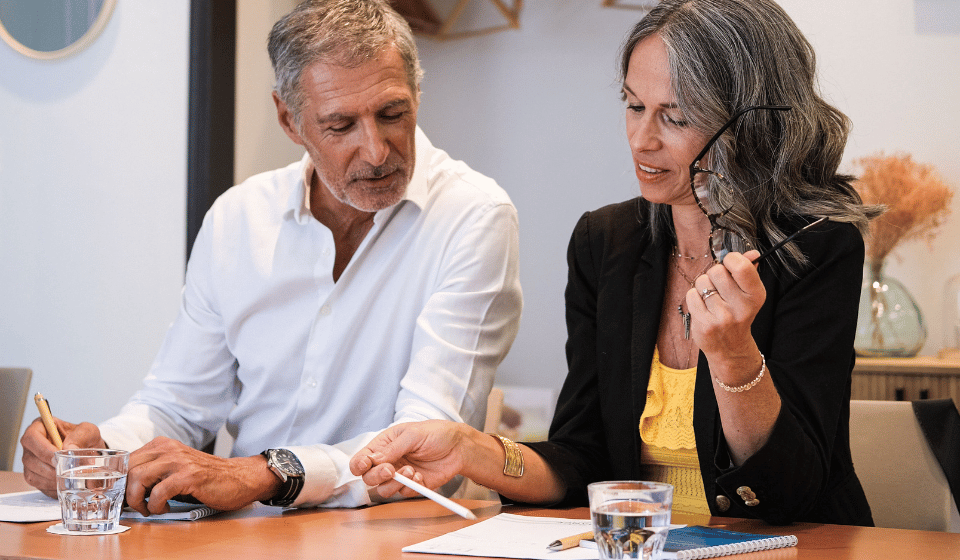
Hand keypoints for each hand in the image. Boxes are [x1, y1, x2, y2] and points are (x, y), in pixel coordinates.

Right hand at [20, 417, 105, 497]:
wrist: (91, 454)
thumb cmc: (86, 439)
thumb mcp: (89, 431)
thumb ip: (80, 436)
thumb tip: (69, 448)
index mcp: (41, 428)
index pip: (31, 437)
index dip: (43, 449)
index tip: (57, 457)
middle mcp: (32, 446)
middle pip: (29, 459)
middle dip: (48, 467)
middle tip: (65, 470)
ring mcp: (32, 462)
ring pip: (32, 474)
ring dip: (51, 478)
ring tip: (68, 477)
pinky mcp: (36, 477)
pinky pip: (38, 485)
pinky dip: (52, 486)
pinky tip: (64, 483)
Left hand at [124, 437, 279, 515]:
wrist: (240, 478)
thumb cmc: (208, 477)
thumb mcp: (177, 467)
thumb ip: (155, 471)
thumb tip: (126, 487)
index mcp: (163, 445)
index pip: (127, 460)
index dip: (119, 481)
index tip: (121, 496)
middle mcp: (169, 449)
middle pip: (128, 468)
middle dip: (125, 492)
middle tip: (135, 505)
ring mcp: (179, 461)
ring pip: (138, 478)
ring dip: (137, 499)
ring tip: (148, 508)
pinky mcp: (189, 476)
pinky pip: (157, 493)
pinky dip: (155, 505)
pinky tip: (164, 508)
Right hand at [349, 420, 470, 498]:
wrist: (459, 447)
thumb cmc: (436, 434)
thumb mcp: (412, 435)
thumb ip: (392, 449)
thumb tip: (374, 461)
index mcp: (383, 445)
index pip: (361, 459)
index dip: (359, 465)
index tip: (366, 465)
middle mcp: (389, 462)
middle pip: (369, 478)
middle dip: (377, 476)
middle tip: (390, 470)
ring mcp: (400, 475)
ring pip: (384, 490)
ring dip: (394, 483)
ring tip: (411, 471)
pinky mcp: (413, 486)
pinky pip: (403, 494)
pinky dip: (410, 487)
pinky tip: (420, 476)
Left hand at [687, 250, 765, 367]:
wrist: (730, 347)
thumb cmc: (737, 314)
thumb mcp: (748, 294)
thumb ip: (748, 271)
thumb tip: (752, 253)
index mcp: (755, 296)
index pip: (741, 266)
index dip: (730, 260)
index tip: (729, 264)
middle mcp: (741, 307)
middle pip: (717, 271)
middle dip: (714, 275)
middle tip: (719, 287)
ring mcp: (722, 317)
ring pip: (702, 282)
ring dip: (703, 286)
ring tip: (712, 299)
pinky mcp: (705, 324)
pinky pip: (691, 295)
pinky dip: (694, 297)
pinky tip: (703, 307)